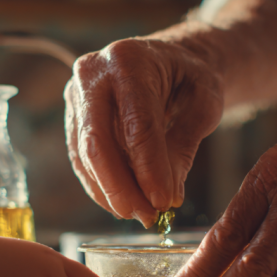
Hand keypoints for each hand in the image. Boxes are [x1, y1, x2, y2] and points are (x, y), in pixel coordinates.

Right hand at [64, 37, 223, 225]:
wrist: (170, 62)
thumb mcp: (204, 105)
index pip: (136, 125)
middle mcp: (92, 74)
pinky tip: (123, 203)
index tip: (164, 202)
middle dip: (121, 187)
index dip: (149, 169)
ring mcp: (77, 96)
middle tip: (147, 216)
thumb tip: (166, 196)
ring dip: (111, 193)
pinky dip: (102, 187)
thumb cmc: (190, 80)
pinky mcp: (73, 118)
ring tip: (142, 214)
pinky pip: (82, 161)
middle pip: (98, 143)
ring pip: (86, 157)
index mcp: (129, 60)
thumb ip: (183, 147)